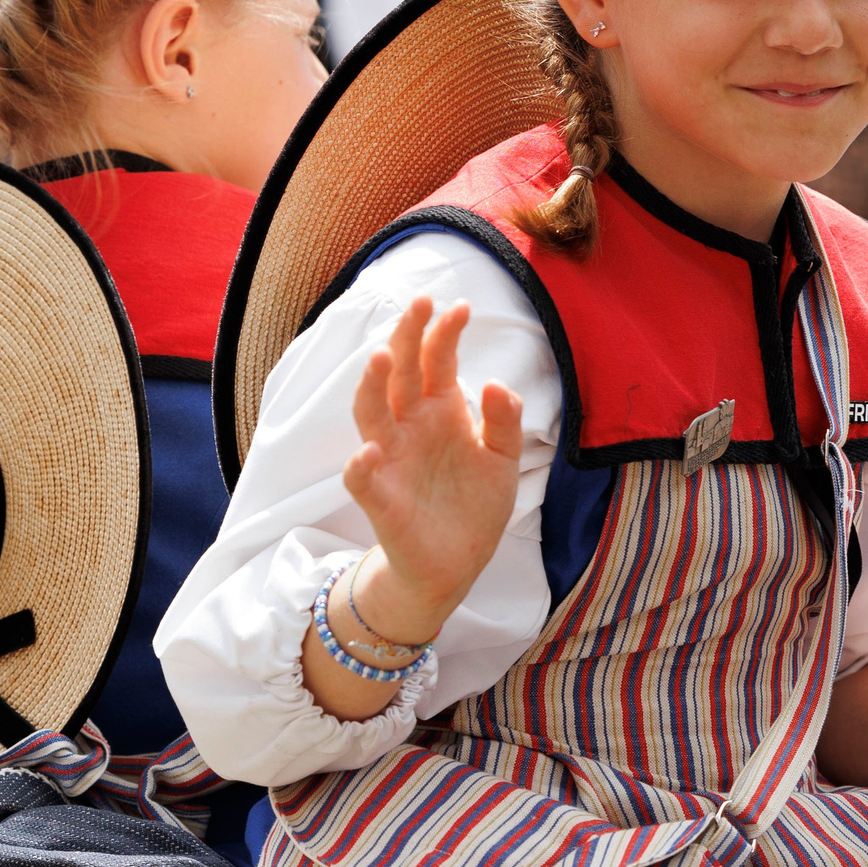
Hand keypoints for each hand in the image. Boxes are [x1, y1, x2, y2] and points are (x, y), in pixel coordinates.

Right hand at [342, 297, 523, 636]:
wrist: (457, 562)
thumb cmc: (475, 503)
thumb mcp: (504, 459)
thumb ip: (505, 421)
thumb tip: (497, 382)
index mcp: (441, 411)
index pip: (436, 361)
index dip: (445, 333)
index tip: (461, 306)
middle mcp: (410, 426)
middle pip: (399, 373)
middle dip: (406, 337)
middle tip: (418, 304)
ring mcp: (391, 459)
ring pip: (371, 414)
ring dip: (372, 387)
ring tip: (381, 358)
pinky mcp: (382, 499)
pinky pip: (363, 478)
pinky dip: (362, 465)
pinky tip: (370, 450)